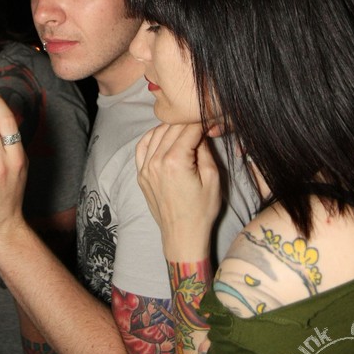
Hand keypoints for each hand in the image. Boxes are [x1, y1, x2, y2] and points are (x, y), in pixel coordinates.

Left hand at [135, 123, 221, 260]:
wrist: (182, 235)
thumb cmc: (201, 210)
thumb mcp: (212, 178)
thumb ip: (205, 150)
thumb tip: (202, 130)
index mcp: (175, 161)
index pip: (189, 129)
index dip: (202, 122)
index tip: (211, 119)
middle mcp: (156, 161)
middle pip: (172, 128)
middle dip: (188, 122)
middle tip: (201, 123)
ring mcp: (145, 168)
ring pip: (157, 133)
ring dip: (172, 127)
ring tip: (186, 128)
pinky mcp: (141, 174)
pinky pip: (142, 146)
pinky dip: (153, 136)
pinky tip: (164, 135)